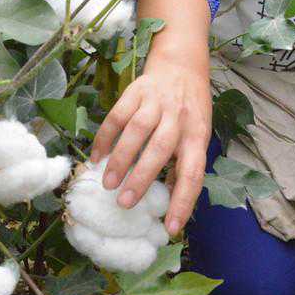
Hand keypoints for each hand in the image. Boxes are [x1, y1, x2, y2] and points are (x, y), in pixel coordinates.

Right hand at [89, 56, 211, 236]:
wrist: (182, 65)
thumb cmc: (190, 110)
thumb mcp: (197, 135)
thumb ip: (185, 165)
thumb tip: (172, 202)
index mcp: (198, 135)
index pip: (194, 172)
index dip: (184, 201)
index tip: (171, 228)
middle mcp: (179, 118)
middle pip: (161, 149)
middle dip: (142, 178)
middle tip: (125, 204)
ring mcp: (158, 102)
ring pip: (138, 130)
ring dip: (121, 158)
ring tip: (107, 183)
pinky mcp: (137, 91)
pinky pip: (118, 115)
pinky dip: (105, 137)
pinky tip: (96, 157)